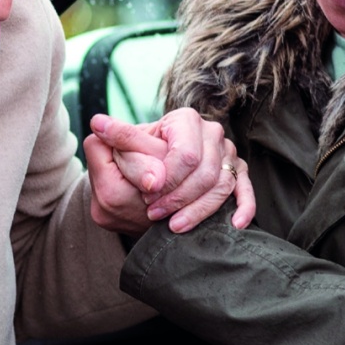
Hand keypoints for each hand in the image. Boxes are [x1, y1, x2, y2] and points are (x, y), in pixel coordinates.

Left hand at [88, 109, 254, 232]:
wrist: (145, 184)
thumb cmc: (133, 164)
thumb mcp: (119, 152)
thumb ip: (114, 140)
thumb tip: (98, 125)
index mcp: (183, 120)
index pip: (185, 154)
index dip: (167, 180)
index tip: (147, 195)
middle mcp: (210, 133)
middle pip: (205, 171)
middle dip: (179, 197)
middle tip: (153, 212)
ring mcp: (226, 155)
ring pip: (222, 185)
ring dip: (197, 210)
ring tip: (172, 225)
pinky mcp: (236, 175)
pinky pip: (246, 191)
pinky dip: (243, 207)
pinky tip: (235, 224)